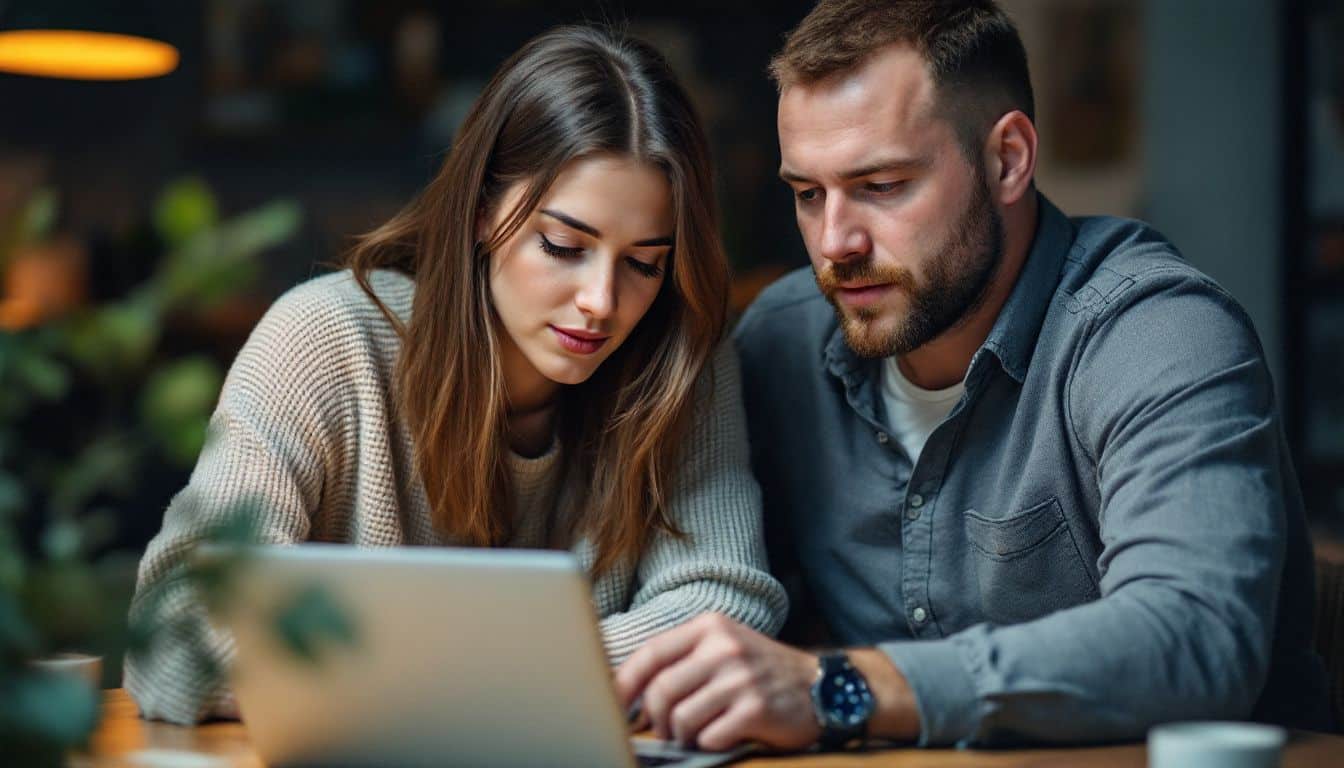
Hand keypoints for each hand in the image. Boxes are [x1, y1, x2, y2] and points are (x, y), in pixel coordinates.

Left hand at [614, 613, 821, 750]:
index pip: (651, 653)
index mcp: (710, 627)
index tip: (612, 704)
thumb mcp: (723, 648)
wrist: (821, 685)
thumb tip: (627, 692)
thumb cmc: (760, 670)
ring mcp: (742, 678)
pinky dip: (707, 743)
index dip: (624, 682)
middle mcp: (724, 647)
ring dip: (681, 735)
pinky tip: (721, 736)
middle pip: (661, 690)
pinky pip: (710, 736)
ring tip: (693, 734)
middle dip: (655, 719)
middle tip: (665, 729)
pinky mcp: (757, 708)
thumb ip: (681, 660)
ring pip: (681, 718)